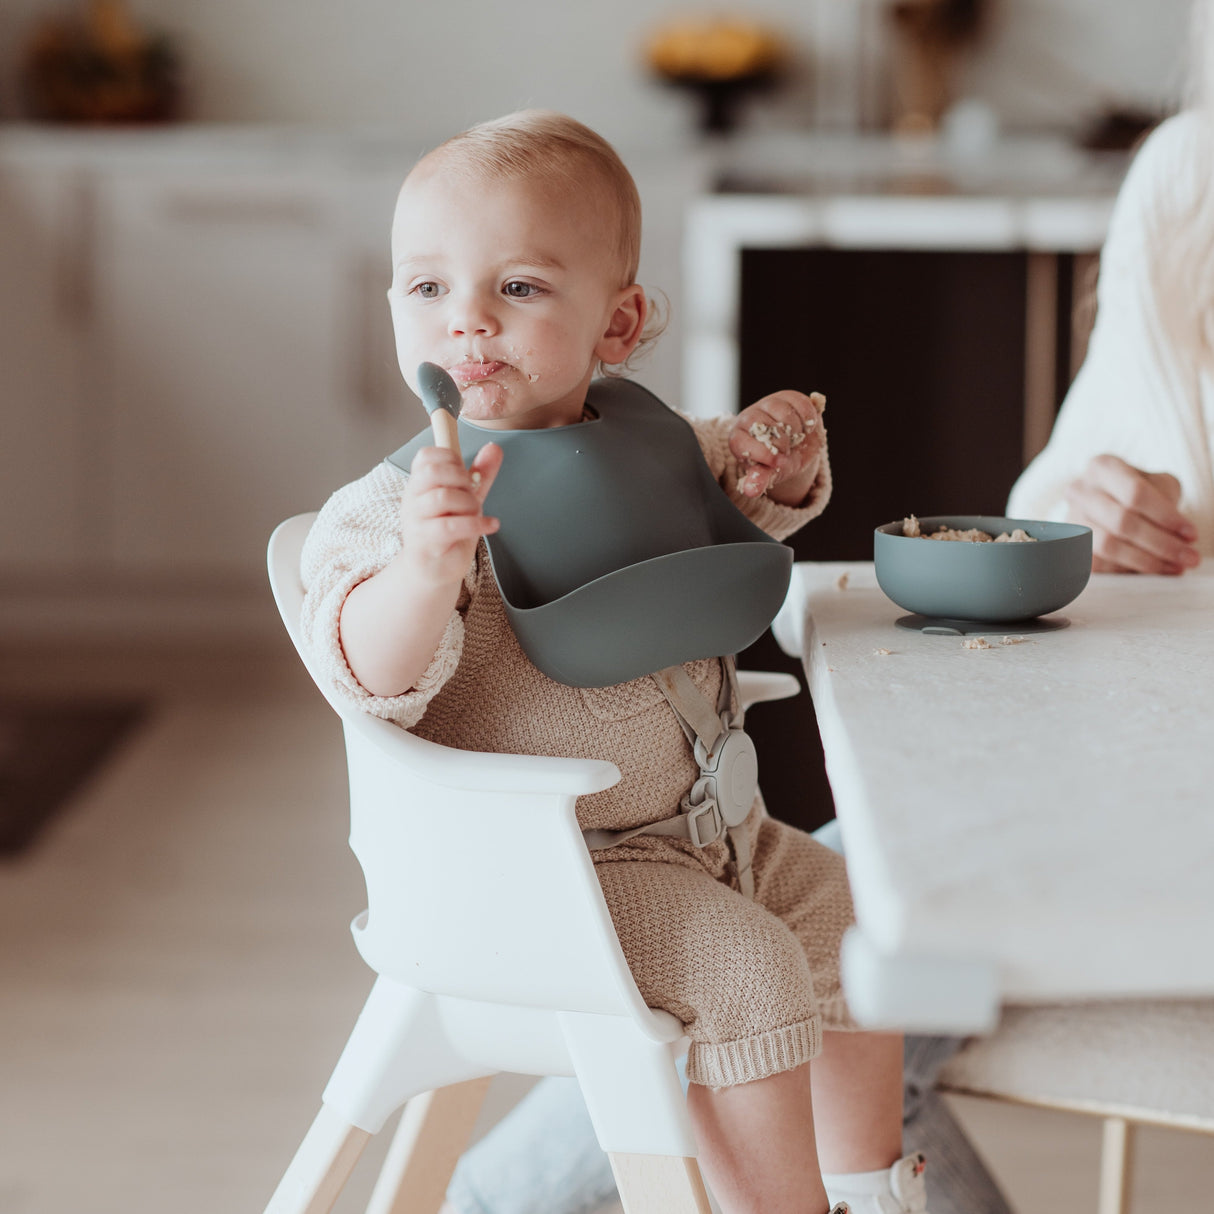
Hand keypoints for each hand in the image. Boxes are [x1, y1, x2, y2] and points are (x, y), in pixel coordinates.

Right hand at [400, 442, 502, 586]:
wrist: (435, 570)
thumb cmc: (449, 533)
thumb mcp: (467, 498)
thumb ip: (480, 474)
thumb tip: (494, 448)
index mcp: (419, 484)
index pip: (426, 456)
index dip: (452, 459)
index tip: (465, 475)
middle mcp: (412, 499)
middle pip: (433, 472)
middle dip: (462, 479)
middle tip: (472, 495)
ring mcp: (414, 520)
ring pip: (442, 497)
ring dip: (469, 503)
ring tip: (478, 513)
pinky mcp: (423, 542)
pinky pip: (450, 526)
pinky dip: (476, 524)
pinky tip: (491, 525)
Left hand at [730, 390, 825, 505]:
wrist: (796, 448)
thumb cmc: (776, 463)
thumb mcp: (770, 473)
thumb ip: (760, 479)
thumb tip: (751, 491)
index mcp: (737, 438)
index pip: (742, 441)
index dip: (764, 453)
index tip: (779, 462)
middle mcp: (749, 417)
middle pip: (765, 426)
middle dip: (782, 444)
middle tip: (787, 451)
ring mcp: (768, 404)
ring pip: (784, 413)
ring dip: (796, 431)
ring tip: (796, 440)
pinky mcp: (788, 397)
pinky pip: (801, 404)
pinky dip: (809, 419)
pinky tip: (805, 429)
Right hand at [1063, 454, 1198, 574]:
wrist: (1102, 502)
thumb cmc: (1134, 491)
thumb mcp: (1156, 483)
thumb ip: (1166, 500)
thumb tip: (1177, 535)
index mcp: (1102, 467)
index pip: (1136, 493)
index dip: (1166, 517)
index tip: (1191, 534)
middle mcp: (1080, 491)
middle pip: (1122, 522)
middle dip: (1161, 543)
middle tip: (1188, 557)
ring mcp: (1071, 518)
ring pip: (1109, 546)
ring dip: (1147, 561)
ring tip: (1175, 567)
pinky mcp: (1070, 545)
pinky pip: (1100, 563)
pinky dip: (1129, 570)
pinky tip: (1153, 570)